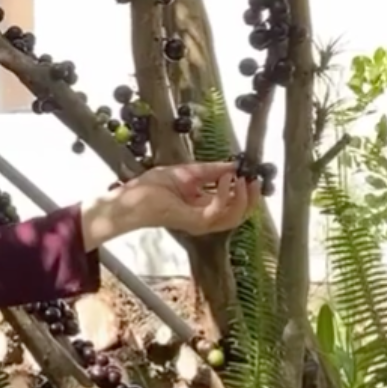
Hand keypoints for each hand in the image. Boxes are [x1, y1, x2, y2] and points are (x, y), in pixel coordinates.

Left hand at [83, 162, 259, 248]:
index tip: (252, 173)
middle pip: (240, 215)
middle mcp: (205, 218)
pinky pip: (218, 211)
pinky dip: (225, 194)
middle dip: (252, 198)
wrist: (131, 197)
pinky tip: (225, 179)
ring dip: (242, 196)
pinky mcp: (194, 221)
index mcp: (203, 207)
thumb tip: (234, 165)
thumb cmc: (151, 187)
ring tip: (242, 177)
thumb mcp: (187, 172)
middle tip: (254, 178)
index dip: (246, 190)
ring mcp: (200, 222)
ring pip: (234, 217)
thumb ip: (211, 170)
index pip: (234, 204)